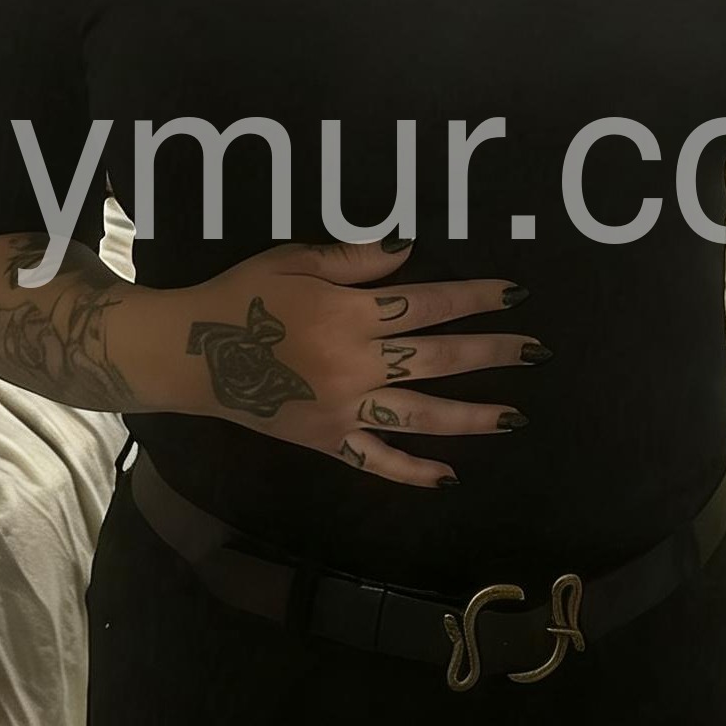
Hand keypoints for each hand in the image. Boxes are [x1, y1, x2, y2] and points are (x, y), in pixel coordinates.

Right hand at [159, 238, 545, 488]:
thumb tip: (410, 249)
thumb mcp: (294, 260)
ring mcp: (344, 408)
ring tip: (514, 416)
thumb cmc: (242, 297)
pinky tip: (449, 476)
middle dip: (491, 352)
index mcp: (349, 313)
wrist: (189, 354)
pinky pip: (376, 461)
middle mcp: (355, 363)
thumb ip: (355, 258)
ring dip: (471, 415)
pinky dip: (412, 471)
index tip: (515, 293)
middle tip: (536, 351)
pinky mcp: (327, 441)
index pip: (427, 302)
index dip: (474, 297)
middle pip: (437, 357)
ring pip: (421, 414)